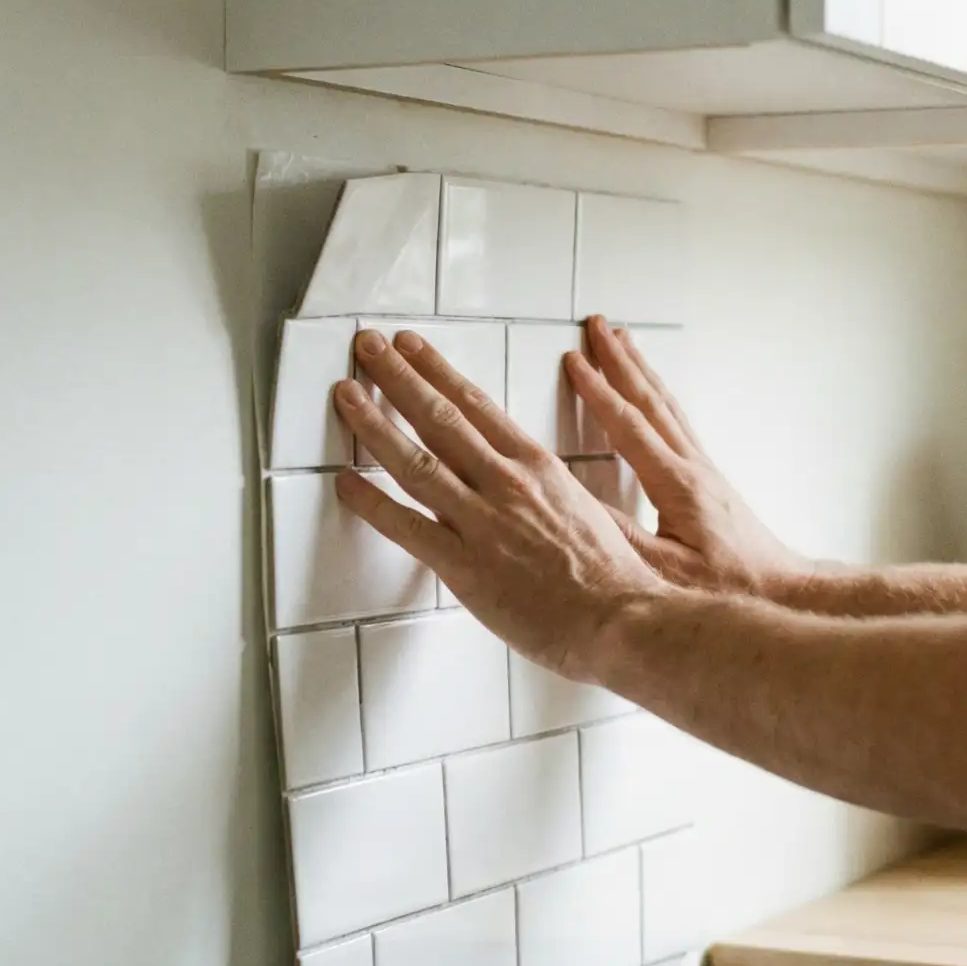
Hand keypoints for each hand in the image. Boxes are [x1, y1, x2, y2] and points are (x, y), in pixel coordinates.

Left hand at [332, 330, 658, 679]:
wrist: (621, 619)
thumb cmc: (612, 575)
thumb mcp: (586, 510)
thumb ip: (548, 492)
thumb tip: (530, 485)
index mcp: (538, 466)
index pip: (476, 404)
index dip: (437, 371)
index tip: (411, 347)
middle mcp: (506, 483)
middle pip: (440, 417)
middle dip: (397, 376)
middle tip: (367, 346)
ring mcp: (482, 522)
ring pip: (416, 461)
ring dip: (375, 423)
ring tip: (346, 394)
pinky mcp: (465, 566)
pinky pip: (406, 526)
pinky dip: (371, 502)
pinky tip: (345, 482)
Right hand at [565, 317, 809, 599]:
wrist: (781, 591)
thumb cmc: (727, 588)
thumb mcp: (665, 571)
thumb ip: (621, 538)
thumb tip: (579, 506)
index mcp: (677, 485)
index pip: (629, 426)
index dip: (598, 392)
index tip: (575, 361)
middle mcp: (693, 468)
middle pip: (651, 401)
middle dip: (620, 361)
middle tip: (598, 327)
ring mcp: (704, 471)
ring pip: (667, 407)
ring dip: (642, 371)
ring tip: (624, 341)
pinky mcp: (709, 481)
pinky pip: (677, 423)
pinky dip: (658, 398)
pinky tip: (654, 395)